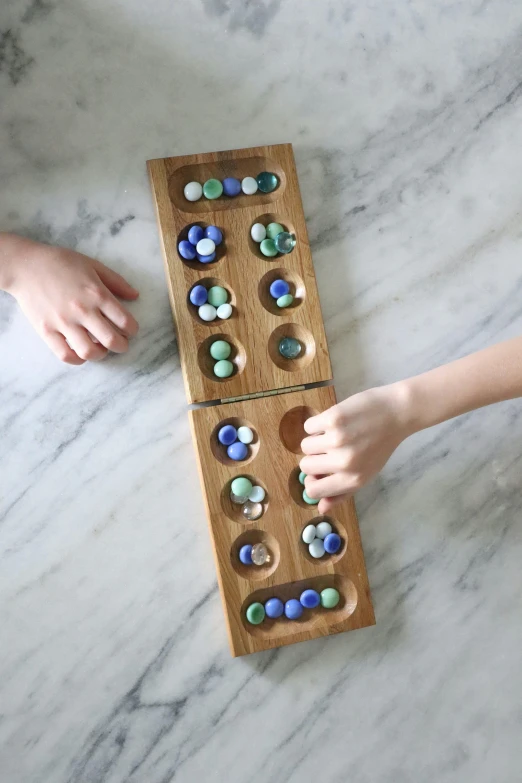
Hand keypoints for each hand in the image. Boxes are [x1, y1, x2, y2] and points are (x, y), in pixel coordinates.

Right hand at [2, 234, 138, 364]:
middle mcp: (83, 310)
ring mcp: (64, 322)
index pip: (125, 321)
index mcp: (97, 294)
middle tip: (121, 344)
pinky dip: (77, 359)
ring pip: (90, 352)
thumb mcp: (93, 265)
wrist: (26, 266)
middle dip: (122, 346)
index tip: (130, 331)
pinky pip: (65, 355)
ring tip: (100, 349)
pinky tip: (81, 353)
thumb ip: (116, 282)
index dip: (133, 330)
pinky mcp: (47, 331)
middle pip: (112, 341)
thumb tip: (135, 296)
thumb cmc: (60, 263)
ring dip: (101, 355)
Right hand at [299, 384, 410, 513]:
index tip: (318, 472)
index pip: (313, 491)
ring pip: (305, 446)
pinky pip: (308, 426)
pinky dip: (318, 423)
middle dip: (314, 458)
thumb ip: (343, 493)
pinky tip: (335, 422)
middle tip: (330, 449)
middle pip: (305, 467)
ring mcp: (336, 440)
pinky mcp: (332, 419)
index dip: (312, 481)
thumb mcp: (367, 473)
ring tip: (334, 434)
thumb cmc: (381, 444)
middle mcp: (344, 462)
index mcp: (353, 479)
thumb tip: (320, 508)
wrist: (397, 412)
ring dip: (315, 439)